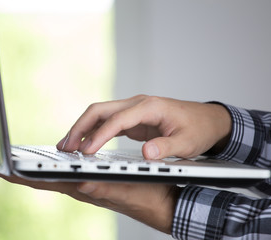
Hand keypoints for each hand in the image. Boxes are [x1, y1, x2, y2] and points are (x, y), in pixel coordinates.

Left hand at [0, 171, 180, 233]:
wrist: (163, 202)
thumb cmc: (149, 195)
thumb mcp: (127, 189)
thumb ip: (104, 188)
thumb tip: (81, 184)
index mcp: (85, 189)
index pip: (45, 182)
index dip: (21, 176)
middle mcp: (82, 188)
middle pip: (45, 180)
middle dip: (23, 173)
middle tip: (0, 166)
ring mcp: (88, 186)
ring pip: (56, 177)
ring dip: (37, 170)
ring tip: (21, 164)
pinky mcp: (96, 183)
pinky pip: (69, 175)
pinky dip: (56, 169)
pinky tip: (55, 165)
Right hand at [57, 95, 231, 158]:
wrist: (207, 120)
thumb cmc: (198, 129)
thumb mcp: (187, 142)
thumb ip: (166, 148)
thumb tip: (146, 154)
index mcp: (150, 107)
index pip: (117, 120)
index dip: (99, 136)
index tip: (85, 152)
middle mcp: (138, 104)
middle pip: (100, 110)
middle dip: (80, 127)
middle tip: (64, 147)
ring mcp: (134, 110)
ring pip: (100, 115)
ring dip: (82, 129)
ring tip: (67, 146)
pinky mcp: (133, 119)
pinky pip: (107, 123)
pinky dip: (93, 132)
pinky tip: (85, 144)